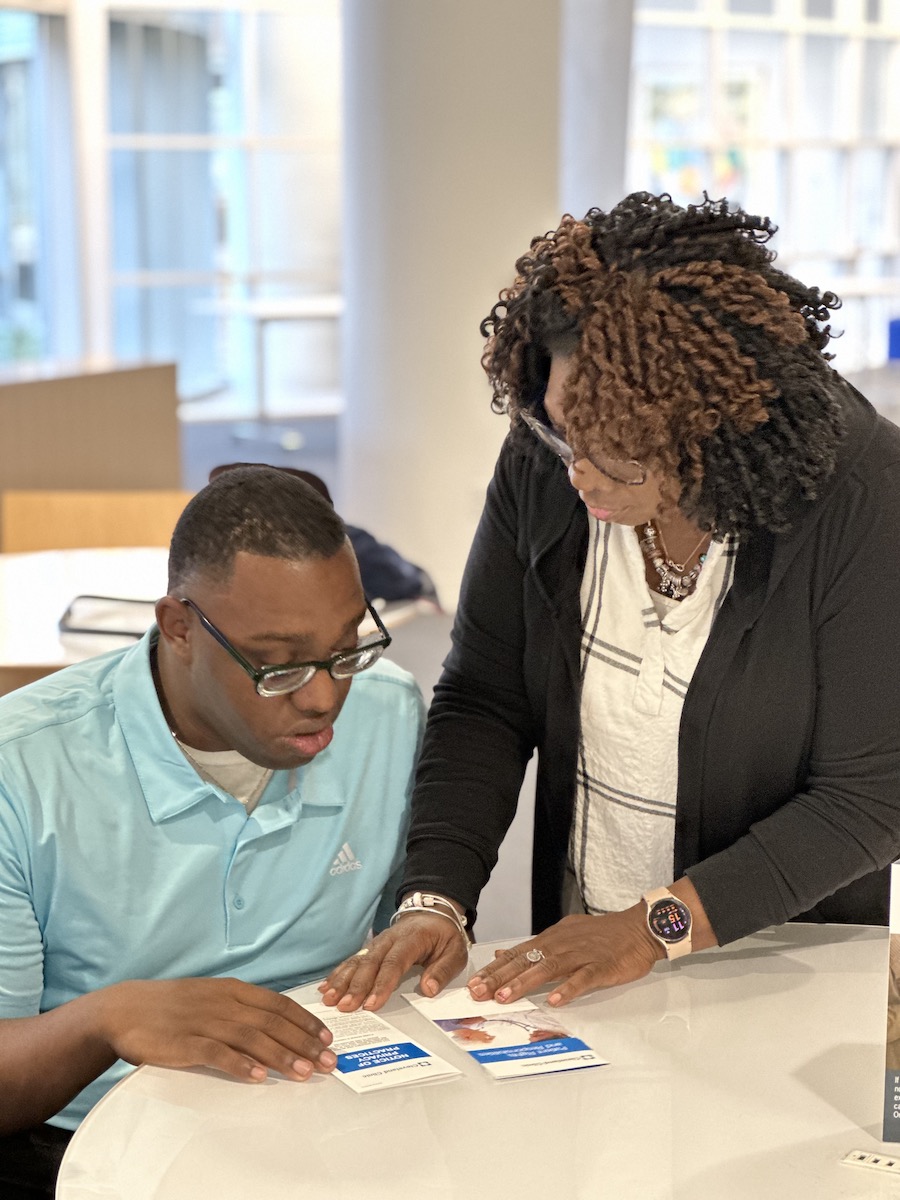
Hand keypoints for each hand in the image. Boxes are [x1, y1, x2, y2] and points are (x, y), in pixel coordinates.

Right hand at [96, 977, 336, 1081]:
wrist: (125, 1009)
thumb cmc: (173, 1005)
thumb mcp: (211, 995)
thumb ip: (240, 1006)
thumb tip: (275, 1022)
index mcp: (232, 989)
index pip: (278, 1003)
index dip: (305, 1021)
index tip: (327, 1037)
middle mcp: (224, 1003)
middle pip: (273, 1022)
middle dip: (304, 1042)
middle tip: (329, 1061)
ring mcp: (205, 1021)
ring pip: (252, 1038)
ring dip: (282, 1056)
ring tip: (305, 1072)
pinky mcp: (185, 1042)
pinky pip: (218, 1053)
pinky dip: (240, 1064)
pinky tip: (259, 1076)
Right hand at [317, 914, 469, 1011]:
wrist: (434, 912)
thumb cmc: (444, 935)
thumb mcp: (455, 952)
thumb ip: (442, 971)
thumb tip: (428, 990)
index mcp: (412, 939)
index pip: (394, 963)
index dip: (381, 984)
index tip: (370, 1004)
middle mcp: (389, 939)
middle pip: (370, 963)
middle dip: (355, 986)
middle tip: (343, 1006)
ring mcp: (377, 942)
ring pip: (357, 961)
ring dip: (342, 980)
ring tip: (328, 999)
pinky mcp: (371, 947)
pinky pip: (353, 960)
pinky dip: (338, 973)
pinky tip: (325, 987)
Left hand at [466, 907, 663, 1006]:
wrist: (639, 927)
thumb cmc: (602, 936)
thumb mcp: (564, 935)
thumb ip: (535, 947)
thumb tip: (504, 953)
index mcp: (552, 940)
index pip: (517, 954)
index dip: (494, 969)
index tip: (474, 983)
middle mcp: (561, 945)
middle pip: (526, 961)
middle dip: (500, 977)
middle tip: (478, 992)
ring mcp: (581, 954)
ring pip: (548, 968)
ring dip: (524, 983)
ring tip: (504, 996)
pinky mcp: (601, 965)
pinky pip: (582, 978)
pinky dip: (567, 989)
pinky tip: (554, 1000)